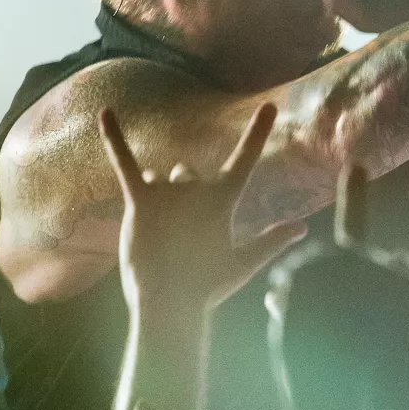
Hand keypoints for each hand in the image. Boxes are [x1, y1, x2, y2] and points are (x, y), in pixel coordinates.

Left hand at [99, 103, 307, 315]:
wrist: (168, 303)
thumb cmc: (207, 287)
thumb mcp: (243, 264)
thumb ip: (272, 241)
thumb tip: (303, 226)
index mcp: (223, 200)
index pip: (246, 160)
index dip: (258, 133)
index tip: (269, 106)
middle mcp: (197, 188)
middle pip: (187, 174)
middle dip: (182, 195)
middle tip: (178, 235)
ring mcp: (167, 192)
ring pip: (159, 178)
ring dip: (158, 194)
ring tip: (158, 233)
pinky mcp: (140, 201)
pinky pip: (125, 162)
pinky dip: (115, 137)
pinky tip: (105, 113)